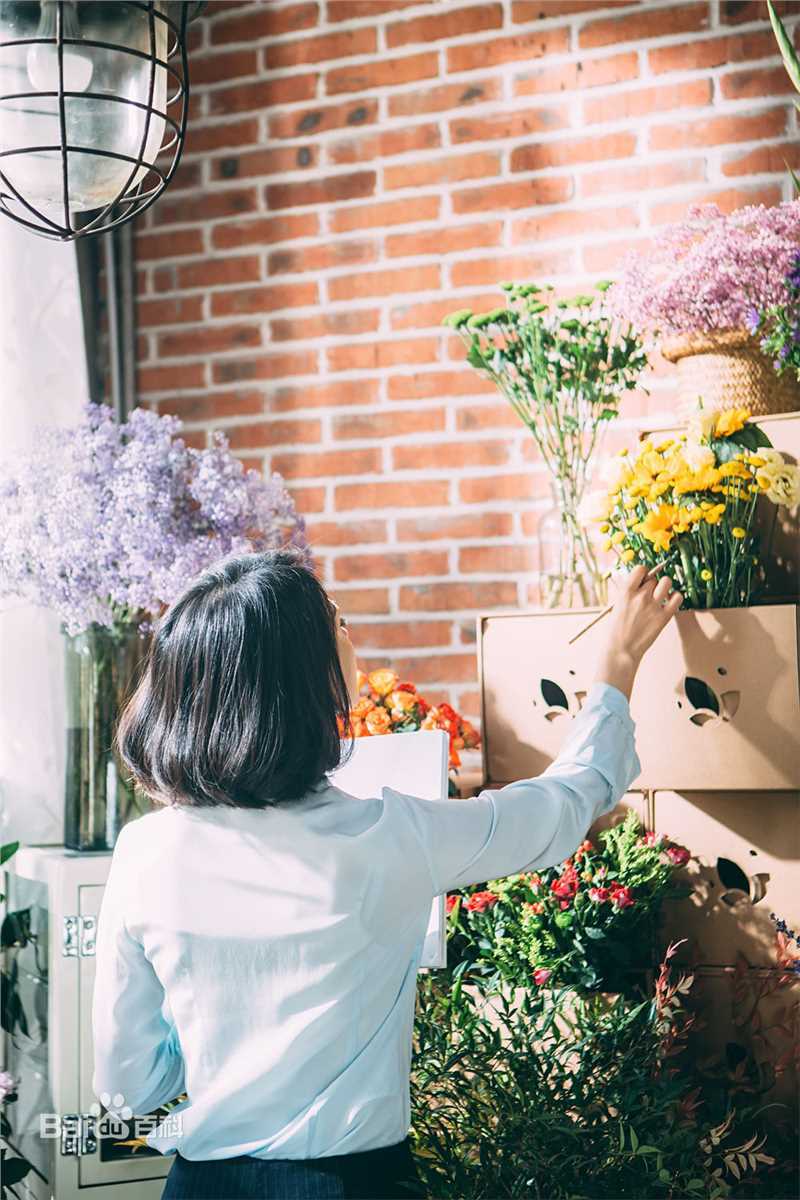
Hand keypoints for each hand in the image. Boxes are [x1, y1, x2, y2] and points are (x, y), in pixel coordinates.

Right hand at [593, 565, 682, 699]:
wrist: (621, 650)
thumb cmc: (616, 629)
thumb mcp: (616, 605)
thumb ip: (628, 592)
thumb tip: (639, 580)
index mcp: (626, 592)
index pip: (640, 569)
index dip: (643, 572)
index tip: (643, 579)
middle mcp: (640, 596)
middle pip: (653, 578)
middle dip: (652, 584)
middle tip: (649, 595)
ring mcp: (653, 606)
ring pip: (666, 582)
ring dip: (664, 586)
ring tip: (661, 595)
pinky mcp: (664, 616)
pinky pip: (677, 597)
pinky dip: (675, 597)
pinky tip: (669, 602)